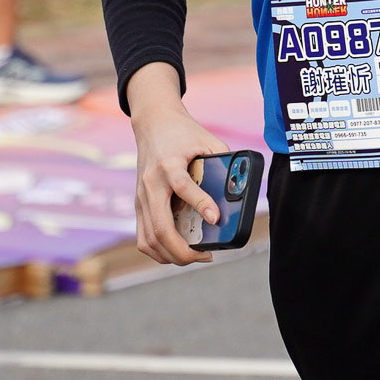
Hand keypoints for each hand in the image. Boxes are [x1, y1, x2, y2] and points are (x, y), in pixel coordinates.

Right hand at [128, 79, 232, 267]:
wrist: (153, 122)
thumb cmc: (183, 133)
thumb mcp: (208, 140)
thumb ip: (225, 161)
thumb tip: (241, 188)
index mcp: (169, 164)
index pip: (183, 187)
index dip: (201, 204)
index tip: (216, 218)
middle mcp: (151, 184)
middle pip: (161, 226)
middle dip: (183, 250)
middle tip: (206, 255)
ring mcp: (141, 197)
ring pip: (149, 238)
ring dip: (171, 255)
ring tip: (194, 257)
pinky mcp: (138, 204)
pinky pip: (143, 237)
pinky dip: (158, 252)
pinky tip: (176, 253)